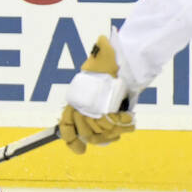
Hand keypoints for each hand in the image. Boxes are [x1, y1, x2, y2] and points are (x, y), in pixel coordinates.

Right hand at [59, 35, 135, 153]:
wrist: (123, 64)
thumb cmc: (111, 60)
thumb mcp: (106, 54)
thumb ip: (103, 48)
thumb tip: (102, 41)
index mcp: (77, 99)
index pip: (66, 124)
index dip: (70, 139)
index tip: (81, 150)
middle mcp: (84, 109)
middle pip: (85, 131)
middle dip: (97, 131)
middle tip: (110, 126)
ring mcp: (96, 115)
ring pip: (97, 135)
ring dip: (109, 135)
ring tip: (120, 130)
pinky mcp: (109, 118)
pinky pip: (108, 134)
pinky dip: (117, 133)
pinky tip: (125, 129)